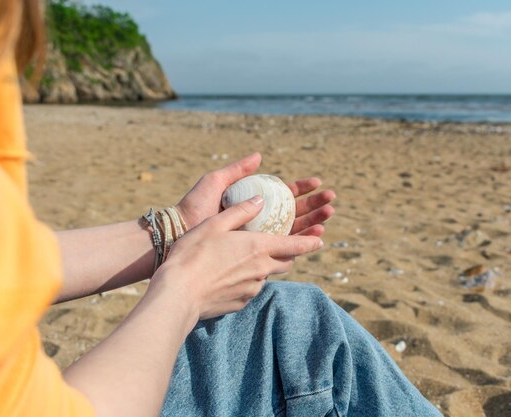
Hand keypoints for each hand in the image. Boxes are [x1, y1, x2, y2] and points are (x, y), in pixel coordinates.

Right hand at [154, 196, 323, 319]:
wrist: (178, 294)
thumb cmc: (193, 254)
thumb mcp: (215, 224)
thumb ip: (240, 212)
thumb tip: (260, 200)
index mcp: (258, 248)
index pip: (294, 245)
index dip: (309, 242)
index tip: (320, 240)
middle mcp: (261, 270)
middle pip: (285, 262)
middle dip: (289, 253)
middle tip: (287, 246)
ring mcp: (252, 289)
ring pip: (267, 275)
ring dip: (265, 267)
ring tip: (251, 260)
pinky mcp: (241, 302)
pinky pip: (251, 288)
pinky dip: (248, 280)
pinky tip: (230, 276)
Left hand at [174, 152, 335, 235]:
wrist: (179, 236)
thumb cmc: (194, 209)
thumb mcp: (215, 183)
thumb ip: (237, 170)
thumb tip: (259, 156)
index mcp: (252, 203)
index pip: (283, 195)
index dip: (302, 189)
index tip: (317, 183)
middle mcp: (259, 221)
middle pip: (294, 213)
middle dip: (315, 207)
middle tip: (331, 200)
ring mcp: (258, 239)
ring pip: (293, 230)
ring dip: (314, 223)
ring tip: (328, 216)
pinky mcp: (255, 255)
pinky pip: (283, 248)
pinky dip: (301, 243)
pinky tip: (315, 237)